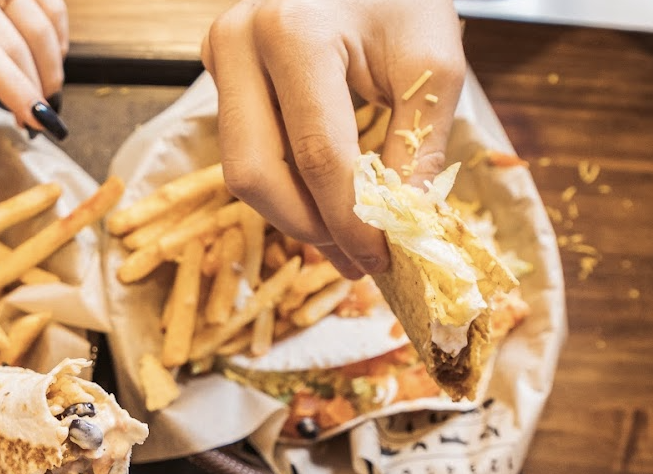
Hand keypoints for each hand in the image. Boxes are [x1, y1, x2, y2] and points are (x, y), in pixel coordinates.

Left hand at [0, 0, 68, 135]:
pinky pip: (54, 10)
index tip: (34, 118)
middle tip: (39, 118)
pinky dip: (58, 44)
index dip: (10, 86)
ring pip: (38, 25)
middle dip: (33, 86)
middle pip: (11, 41)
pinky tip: (47, 65)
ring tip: (44, 94)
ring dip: (50, 69)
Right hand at [201, 0, 465, 278]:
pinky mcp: (222, 73)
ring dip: (296, 216)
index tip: (381, 261)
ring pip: (244, 172)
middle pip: (258, 174)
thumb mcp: (432, 65)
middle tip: (358, 260)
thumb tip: (402, 228)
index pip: (318, 157)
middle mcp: (241, 43)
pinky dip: (288, 186)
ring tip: (347, 238)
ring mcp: (221, 57)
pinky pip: (247, 151)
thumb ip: (417, 147)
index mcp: (295, 33)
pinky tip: (325, 202)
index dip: (351, 222)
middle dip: (311, 228)